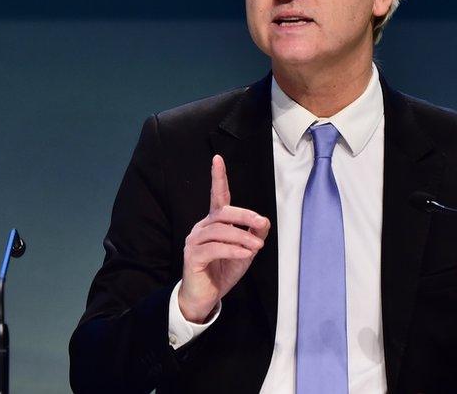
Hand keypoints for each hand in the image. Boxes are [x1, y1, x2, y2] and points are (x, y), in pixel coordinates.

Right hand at [177, 154, 270, 322]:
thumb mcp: (245, 252)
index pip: (216, 196)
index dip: (218, 178)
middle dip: (244, 216)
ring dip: (242, 238)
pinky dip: (232, 250)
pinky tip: (244, 255)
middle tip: (262, 224)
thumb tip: (264, 222)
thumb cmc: (222, 272)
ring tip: (256, 248)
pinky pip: (214, 248)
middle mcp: (201, 227)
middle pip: (222, 212)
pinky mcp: (192, 256)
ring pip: (219, 231)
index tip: (217, 159)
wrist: (204, 297)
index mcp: (213, 223)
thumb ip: (253, 236)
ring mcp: (194, 241)